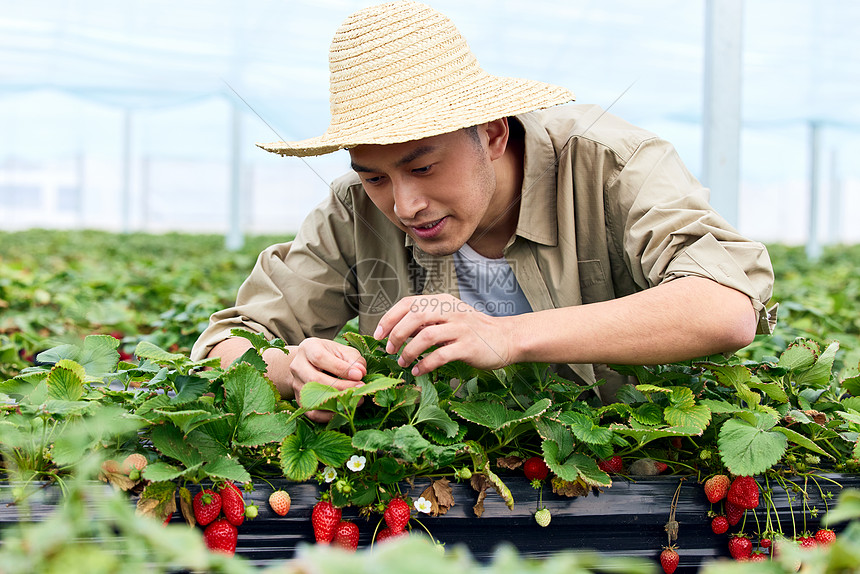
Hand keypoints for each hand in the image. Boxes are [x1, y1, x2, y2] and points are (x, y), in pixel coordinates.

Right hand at [288, 338, 366, 422]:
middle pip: (314, 379)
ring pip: (313, 397)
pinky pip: (312, 412)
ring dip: (337, 401)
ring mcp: (296, 384)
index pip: (320, 358)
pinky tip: (344, 410)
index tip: (359, 375)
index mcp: (308, 348)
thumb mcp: (343, 351)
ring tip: (356, 400)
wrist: (311, 365)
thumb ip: (353, 360)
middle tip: (360, 389)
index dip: (340, 368)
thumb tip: (360, 372)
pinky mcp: (299, 401)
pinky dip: (329, 415)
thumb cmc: (332, 355)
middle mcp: (298, 366)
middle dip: (341, 387)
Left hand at [373, 294, 516, 374]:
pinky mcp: (468, 346)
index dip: (389, 318)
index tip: (378, 334)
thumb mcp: (449, 318)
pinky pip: (441, 355)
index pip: (409, 303)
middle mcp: (451, 311)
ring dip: (409, 351)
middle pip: (415, 317)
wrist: (506, 338)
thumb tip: (397, 332)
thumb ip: (427, 321)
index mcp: (442, 301)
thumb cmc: (473, 331)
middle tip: (389, 349)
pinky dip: (425, 364)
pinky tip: (418, 371)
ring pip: (426, 336)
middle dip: (396, 334)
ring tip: (402, 362)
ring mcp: (461, 328)